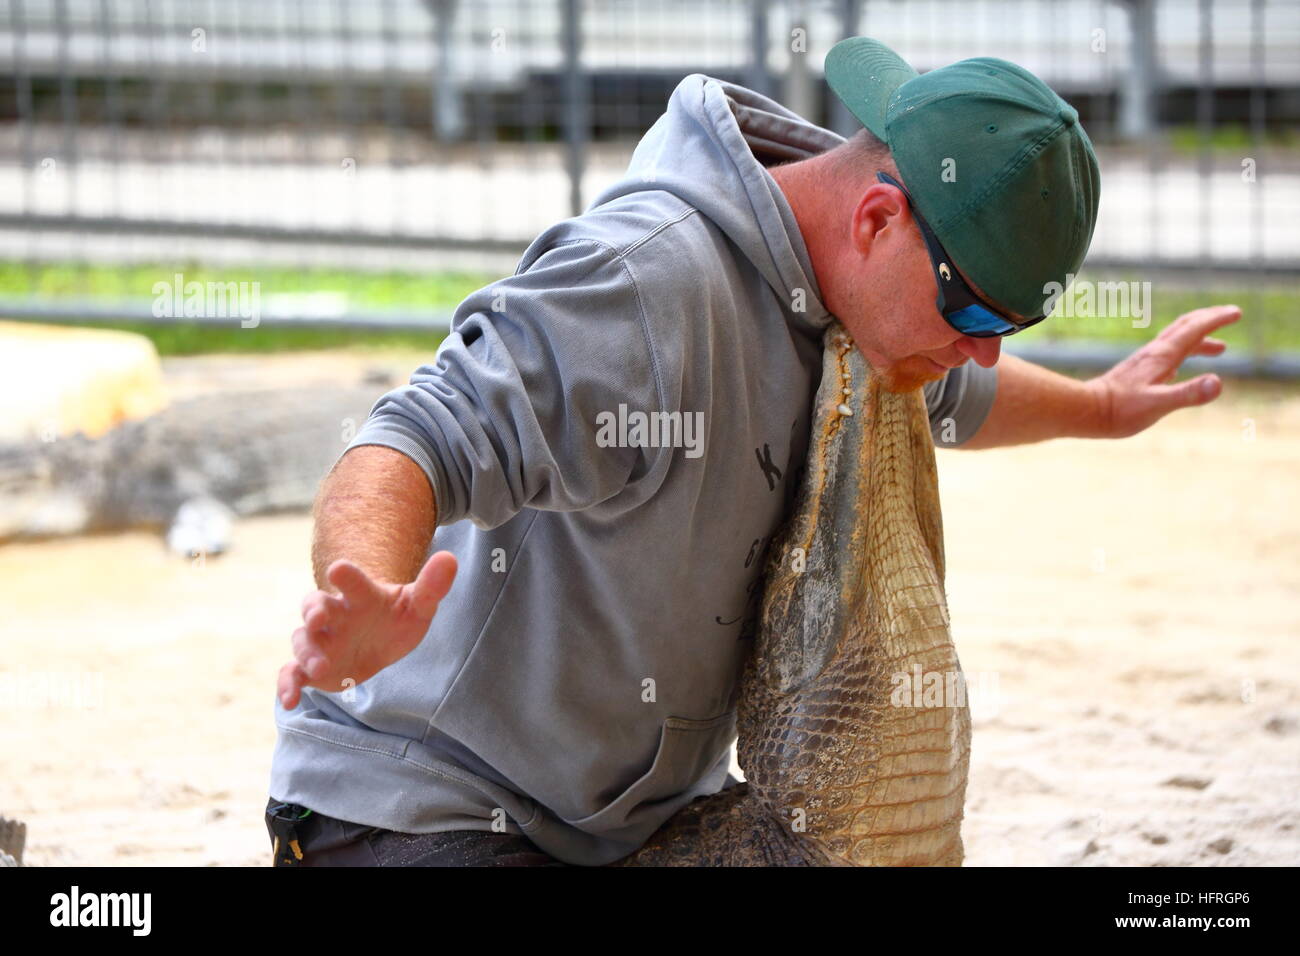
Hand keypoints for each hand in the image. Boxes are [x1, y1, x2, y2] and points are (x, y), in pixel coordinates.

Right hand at [277, 551, 457, 709]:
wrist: (381, 636)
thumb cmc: (397, 616)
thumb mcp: (418, 605)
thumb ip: (432, 586)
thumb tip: (449, 559)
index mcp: (361, 595)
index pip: (351, 581)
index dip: (345, 575)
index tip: (339, 570)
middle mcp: (335, 614)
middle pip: (315, 605)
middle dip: (314, 611)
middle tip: (318, 619)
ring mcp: (321, 640)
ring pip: (303, 639)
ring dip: (307, 651)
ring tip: (320, 667)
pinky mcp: (312, 667)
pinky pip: (292, 672)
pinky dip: (287, 685)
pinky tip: (289, 701)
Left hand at [1088, 304, 1240, 438]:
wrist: (1087, 411)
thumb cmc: (1120, 411)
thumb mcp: (1158, 405)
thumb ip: (1188, 393)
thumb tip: (1219, 382)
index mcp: (1163, 356)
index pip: (1194, 330)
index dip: (1217, 319)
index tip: (1237, 312)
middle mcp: (1155, 354)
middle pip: (1185, 327)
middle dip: (1209, 319)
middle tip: (1231, 314)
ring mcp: (1145, 362)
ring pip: (1176, 341)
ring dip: (1200, 338)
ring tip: (1220, 348)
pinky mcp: (1138, 373)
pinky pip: (1165, 357)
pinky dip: (1181, 354)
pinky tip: (1182, 366)